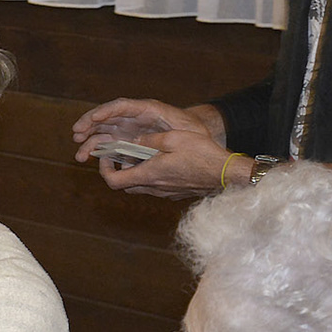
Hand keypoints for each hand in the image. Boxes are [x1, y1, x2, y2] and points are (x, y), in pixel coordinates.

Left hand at [71, 99, 231, 198]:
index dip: (103, 170)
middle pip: (124, 185)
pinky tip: (160, 161)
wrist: (228, 174)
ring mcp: (165, 192)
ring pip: (139, 186)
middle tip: (121, 154)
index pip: (113, 181)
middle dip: (118, 170)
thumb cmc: (203, 154)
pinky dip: (150, 175)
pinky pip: (155, 186)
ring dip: (135, 172)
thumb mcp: (173, 138)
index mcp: (149, 174)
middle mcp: (154, 187)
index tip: (105, 157)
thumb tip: (134, 141)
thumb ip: (149, 140)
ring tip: (141, 155)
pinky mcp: (176, 193)